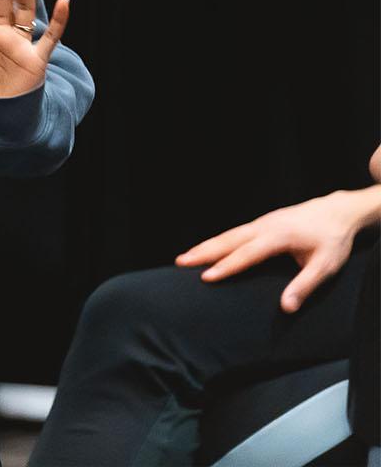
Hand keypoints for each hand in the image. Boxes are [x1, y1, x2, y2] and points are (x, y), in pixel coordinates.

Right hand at [176, 187, 380, 311]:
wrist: (338, 211)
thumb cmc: (334, 240)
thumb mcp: (326, 266)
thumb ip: (304, 285)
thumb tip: (285, 308)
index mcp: (277, 236)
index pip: (246, 254)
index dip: (225, 266)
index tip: (205, 277)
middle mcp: (264, 226)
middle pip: (228, 240)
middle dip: (203, 251)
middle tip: (180, 262)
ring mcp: (261, 222)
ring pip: (228, 234)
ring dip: (206, 245)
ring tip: (185, 256)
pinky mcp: (262, 222)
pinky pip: (234, 232)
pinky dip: (217, 241)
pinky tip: (208, 249)